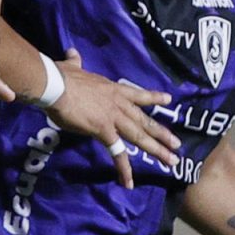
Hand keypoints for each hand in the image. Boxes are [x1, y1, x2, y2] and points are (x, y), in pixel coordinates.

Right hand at [45, 49, 180, 188]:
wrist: (56, 85)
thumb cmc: (62, 77)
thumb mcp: (72, 67)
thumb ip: (75, 62)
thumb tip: (71, 53)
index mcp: (112, 89)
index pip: (137, 94)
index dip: (153, 98)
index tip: (168, 100)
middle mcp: (118, 104)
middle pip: (144, 120)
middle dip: (162, 133)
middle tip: (177, 144)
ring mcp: (114, 118)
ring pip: (140, 136)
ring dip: (157, 150)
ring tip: (172, 161)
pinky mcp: (104, 131)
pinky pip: (117, 153)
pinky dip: (124, 169)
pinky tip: (129, 182)